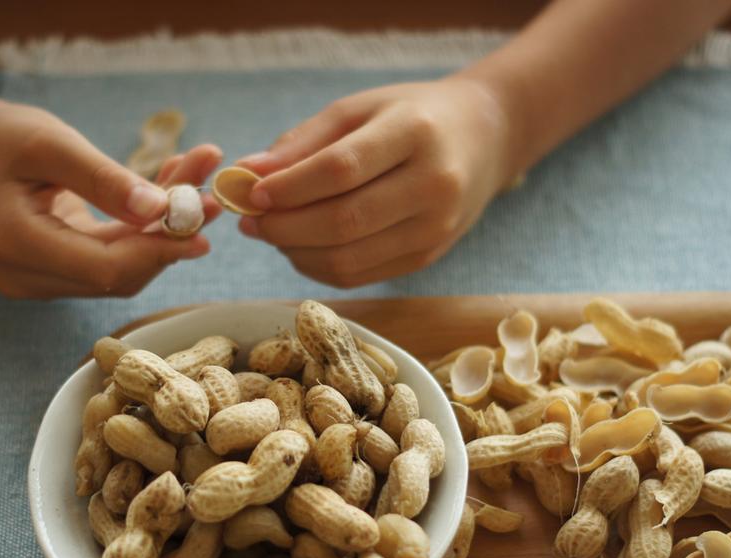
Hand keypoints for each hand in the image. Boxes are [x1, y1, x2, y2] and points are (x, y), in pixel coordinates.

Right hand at [0, 99, 221, 297]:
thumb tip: (162, 209)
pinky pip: (112, 256)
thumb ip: (104, 179)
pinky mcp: (57, 272)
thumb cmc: (1, 137)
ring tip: (199, 185)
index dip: (158, 252)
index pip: (105, 268)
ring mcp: (41, 280)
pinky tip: (171, 193)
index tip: (203, 227)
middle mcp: (28, 276)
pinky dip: (143, 229)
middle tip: (214, 198)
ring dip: (163, 231)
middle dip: (169, 237)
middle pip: (118, 272)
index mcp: (17, 245)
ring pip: (121, 266)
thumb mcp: (52, 144)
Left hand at [236, 77, 511, 287]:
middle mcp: (433, 185)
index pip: (341, 170)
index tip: (251, 193)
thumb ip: (303, 142)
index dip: (289, 188)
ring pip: (349, 258)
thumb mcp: (359, 109)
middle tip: (250, 222)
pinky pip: (360, 275)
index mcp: (415, 134)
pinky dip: (318, 268)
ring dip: (296, 252)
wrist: (483, 140)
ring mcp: (435, 228)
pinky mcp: (427, 257)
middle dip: (284, 227)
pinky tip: (299, 248)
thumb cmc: (410, 117)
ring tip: (271, 233)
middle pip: (344, 221)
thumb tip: (247, 175)